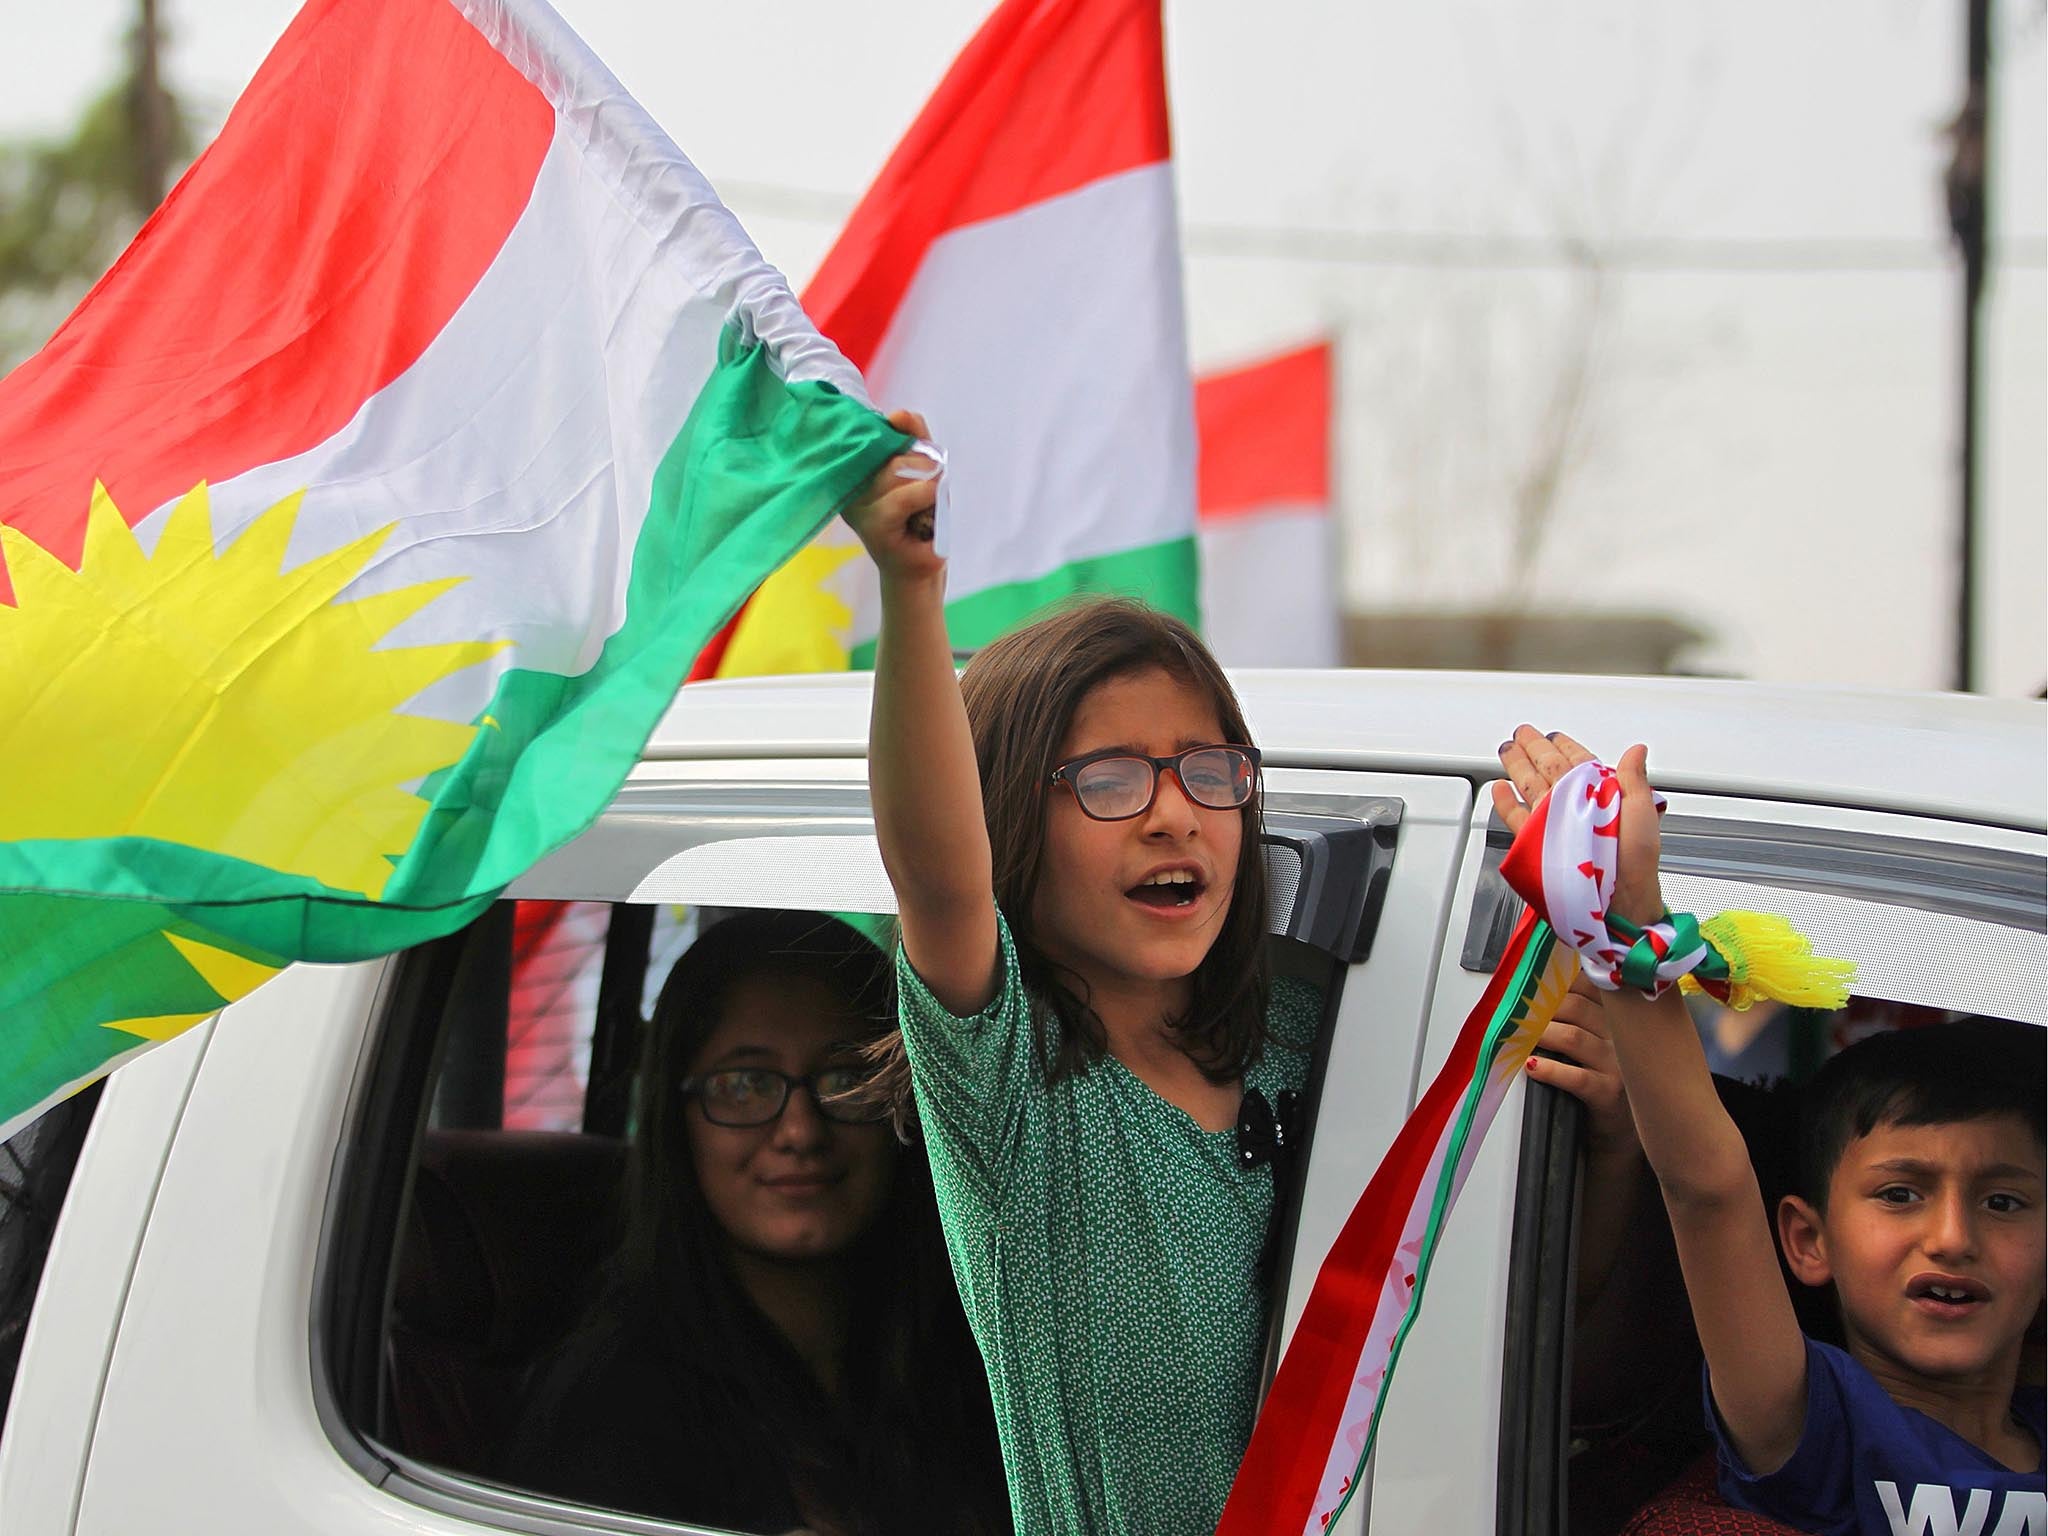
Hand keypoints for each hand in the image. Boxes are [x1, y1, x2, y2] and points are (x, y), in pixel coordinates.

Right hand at [843, 409, 943, 584]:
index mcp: (854, 467)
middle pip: (891, 452)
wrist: (920, 568)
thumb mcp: (923, 468)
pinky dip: (923, 498)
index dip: (901, 437)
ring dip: (926, 484)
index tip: (915, 451)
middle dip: (920, 466)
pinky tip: (926, 512)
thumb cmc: (920, 518)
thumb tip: (898, 414)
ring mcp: (856, 505)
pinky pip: (902, 498)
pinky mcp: (871, 525)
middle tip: (926, 493)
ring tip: (924, 508)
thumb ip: (914, 436)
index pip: (875, 432)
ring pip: (897, 471)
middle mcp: (848, 483)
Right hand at [1491, 724, 1664, 926]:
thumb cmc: (1636, 861)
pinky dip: (1506, 803)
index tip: (1553, 735)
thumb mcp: (1642, 811)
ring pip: (1530, 787)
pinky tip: (1501, 789)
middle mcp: (1574, 807)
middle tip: (1522, 735)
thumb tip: (1637, 750)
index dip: (1565, 746)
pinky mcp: (1538, 844)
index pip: (1578, 762)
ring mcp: (1554, 824)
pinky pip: (1517, 818)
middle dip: (1535, 749)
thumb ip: (1634, 778)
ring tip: (1508, 751)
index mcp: (1600, 795)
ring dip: (1518, 767)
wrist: (1618, 899)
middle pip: (1548, 769)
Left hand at [1527, 977, 1637, 1160]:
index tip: (1528, 981)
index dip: (1555, 980)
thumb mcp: (1596, 1043)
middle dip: (1540, 1005)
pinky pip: (1577, 1078)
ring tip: (1516, 1033)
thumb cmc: (1601, 1079)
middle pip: (1576, 1006)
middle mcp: (1619, 1037)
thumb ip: (1575, 1016)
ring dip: (1540, 1033)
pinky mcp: (1609, 1094)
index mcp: (1614, 1018)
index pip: (1588, 985)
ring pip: (1573, 1037)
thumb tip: (1532, 993)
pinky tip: (1532, 1067)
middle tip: (1512, 1007)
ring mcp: (1617, 1065)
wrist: (1623, 1130)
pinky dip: (1550, 1070)